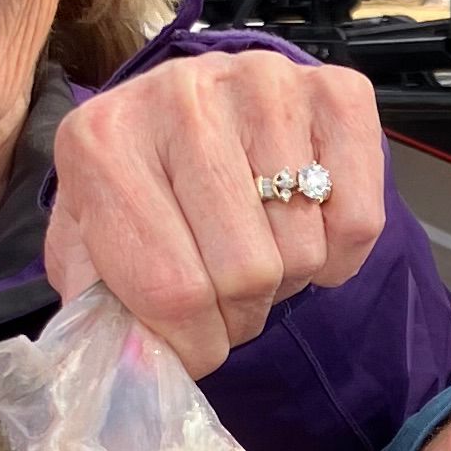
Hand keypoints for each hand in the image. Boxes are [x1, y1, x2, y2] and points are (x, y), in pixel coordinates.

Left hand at [49, 52, 383, 378]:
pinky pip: (359, 221)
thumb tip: (138, 367)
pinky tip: (305, 227)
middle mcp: (178, 95)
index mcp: (101, 140)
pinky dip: (339, 254)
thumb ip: (98, 308)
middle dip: (241, 313)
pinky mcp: (336, 90)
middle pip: (246, 272)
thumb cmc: (141, 192)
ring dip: (288, 278)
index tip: (194, 346)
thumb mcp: (91, 246)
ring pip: (303, 251)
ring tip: (258, 247)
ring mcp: (263, 82)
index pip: (172, 289)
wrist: (185, 113)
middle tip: (227, 295)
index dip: (193, 344)